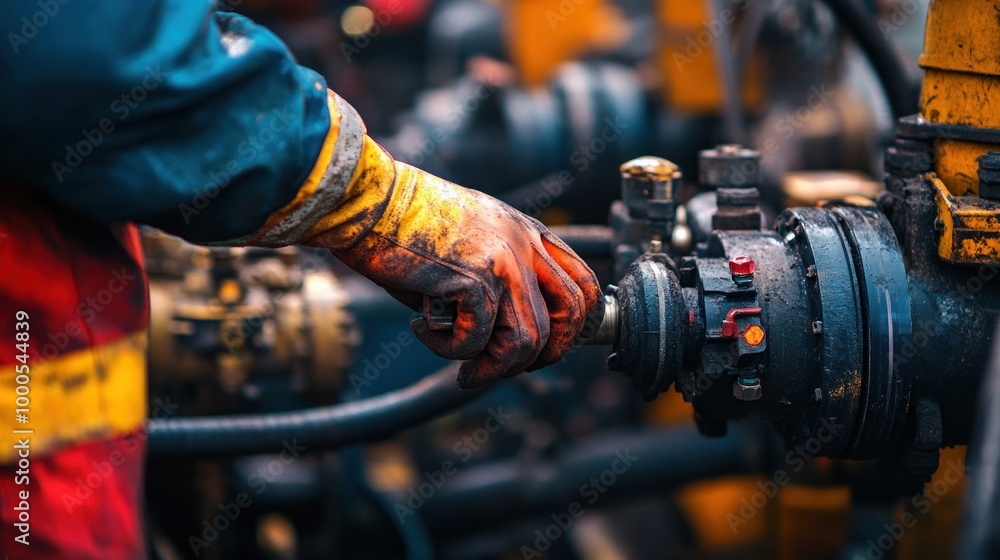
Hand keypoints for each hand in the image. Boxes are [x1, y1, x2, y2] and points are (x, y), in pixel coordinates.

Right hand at [321, 160, 602, 387]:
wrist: (367, 200)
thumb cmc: (405, 223)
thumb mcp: (469, 244)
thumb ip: (497, 281)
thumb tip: (502, 340)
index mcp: (528, 232)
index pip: (582, 285)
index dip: (573, 327)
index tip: (545, 349)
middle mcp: (524, 244)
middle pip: (570, 316)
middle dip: (543, 355)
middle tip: (503, 366)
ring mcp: (503, 260)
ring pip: (528, 340)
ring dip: (494, 365)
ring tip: (463, 365)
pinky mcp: (473, 278)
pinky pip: (477, 340)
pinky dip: (450, 349)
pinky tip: (423, 329)